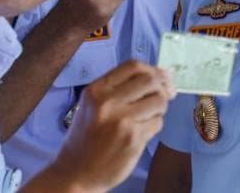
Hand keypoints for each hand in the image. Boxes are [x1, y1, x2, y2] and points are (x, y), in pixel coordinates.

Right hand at [50, 60, 175, 190]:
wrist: (75, 173)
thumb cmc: (87, 137)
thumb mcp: (94, 105)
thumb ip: (122, 88)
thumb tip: (163, 74)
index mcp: (96, 90)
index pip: (133, 66)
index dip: (152, 69)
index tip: (162, 77)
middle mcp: (107, 102)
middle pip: (150, 80)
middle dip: (162, 87)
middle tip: (164, 96)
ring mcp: (121, 120)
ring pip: (158, 100)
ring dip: (160, 107)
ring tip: (149, 115)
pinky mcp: (133, 138)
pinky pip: (157, 122)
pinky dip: (155, 125)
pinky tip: (142, 132)